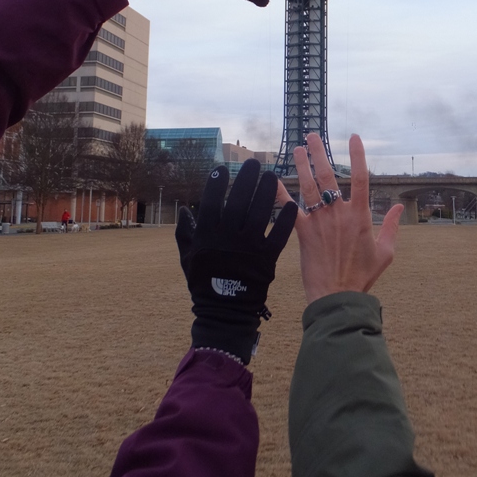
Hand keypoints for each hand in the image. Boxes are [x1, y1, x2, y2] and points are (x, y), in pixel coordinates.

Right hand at [175, 159, 297, 363]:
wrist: (224, 313)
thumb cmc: (204, 284)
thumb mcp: (187, 258)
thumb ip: (185, 233)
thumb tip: (185, 211)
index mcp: (207, 234)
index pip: (212, 201)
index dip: (218, 183)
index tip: (224, 169)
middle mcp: (227, 237)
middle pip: (239, 200)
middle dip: (247, 179)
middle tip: (255, 163)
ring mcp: (248, 247)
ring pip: (260, 212)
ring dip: (267, 192)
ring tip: (273, 176)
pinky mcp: (266, 259)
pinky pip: (278, 234)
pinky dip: (285, 219)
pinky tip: (291, 204)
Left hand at [276, 133, 402, 303]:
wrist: (338, 295)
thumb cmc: (362, 276)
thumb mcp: (385, 252)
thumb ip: (391, 227)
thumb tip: (399, 207)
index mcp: (360, 216)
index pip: (360, 178)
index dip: (357, 156)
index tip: (353, 137)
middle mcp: (338, 214)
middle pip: (329, 176)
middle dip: (320, 153)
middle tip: (312, 136)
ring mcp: (320, 222)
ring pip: (309, 187)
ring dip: (302, 166)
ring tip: (297, 149)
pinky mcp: (303, 233)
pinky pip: (289, 210)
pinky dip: (280, 194)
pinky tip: (272, 180)